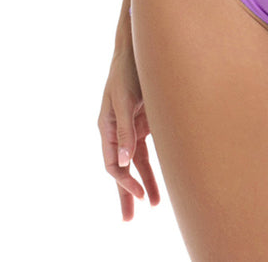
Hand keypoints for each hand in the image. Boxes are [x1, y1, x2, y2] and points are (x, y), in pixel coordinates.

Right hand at [98, 46, 161, 220]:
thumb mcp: (126, 99)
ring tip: (154, 204)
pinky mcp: (144, 120)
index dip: (125, 182)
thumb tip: (124, 162)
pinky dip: (151, 164)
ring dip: (143, 182)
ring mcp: (131, 126)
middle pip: (121, 168)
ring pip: (136, 161)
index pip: (113, 163)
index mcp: (107, 126)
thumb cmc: (128, 70)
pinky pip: (147, 149)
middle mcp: (118, 130)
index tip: (141, 195)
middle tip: (129, 220)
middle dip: (126, 193)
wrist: (139, 46)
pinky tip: (160, 178)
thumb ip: (125, 130)